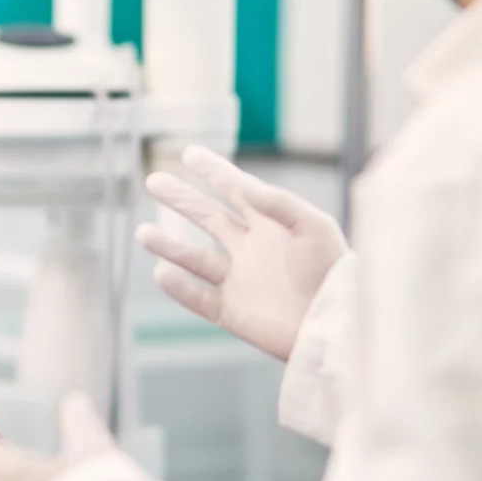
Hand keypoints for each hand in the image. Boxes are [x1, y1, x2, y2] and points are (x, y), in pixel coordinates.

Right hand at [136, 145, 348, 359]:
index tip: (189, 153)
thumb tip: (243, 184)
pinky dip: (180, 288)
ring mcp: (240, 280)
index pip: (236, 190)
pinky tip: (162, 273)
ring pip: (195, 259)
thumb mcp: (315, 228)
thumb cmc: (336, 273)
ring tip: (142, 232)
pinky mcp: (233, 312)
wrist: (339, 327)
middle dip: (181, 199)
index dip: (214, 171)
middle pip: (208, 218)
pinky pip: (199, 298)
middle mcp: (251, 248)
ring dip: (169, 246)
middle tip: (153, 180)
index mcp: (271, 224)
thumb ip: (280, 203)